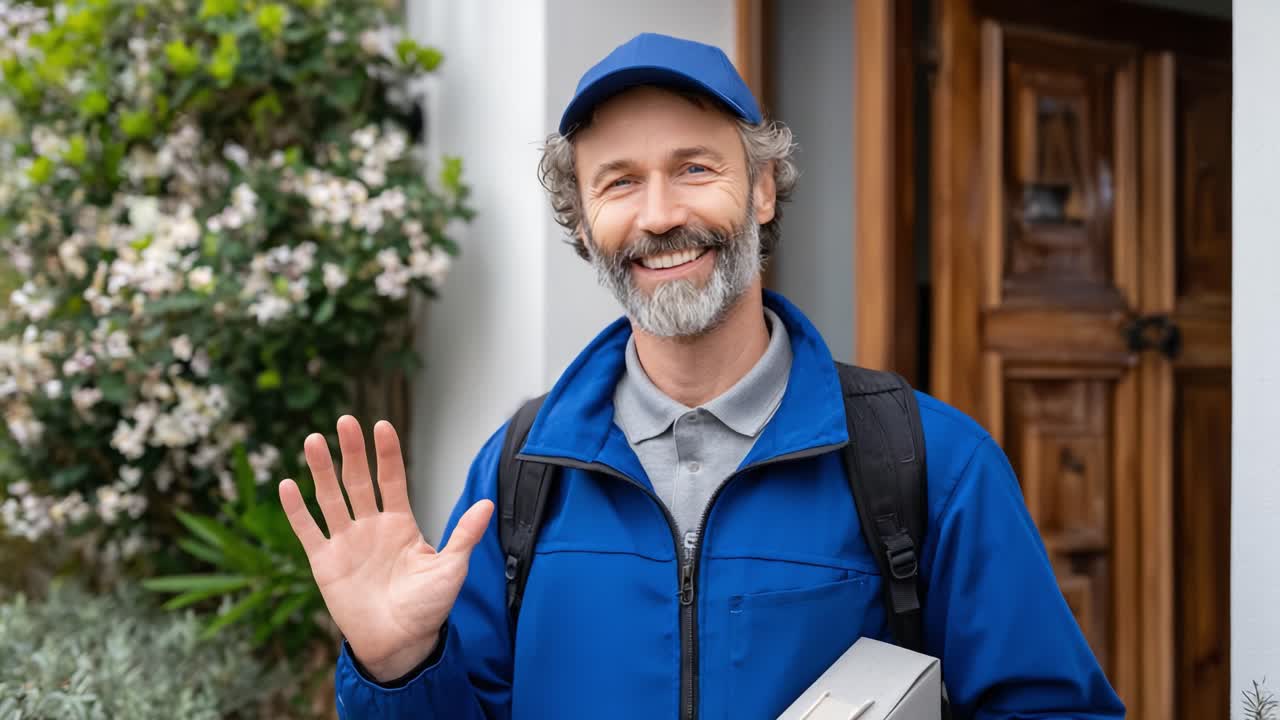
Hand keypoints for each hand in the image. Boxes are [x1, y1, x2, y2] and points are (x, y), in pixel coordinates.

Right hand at [279, 415, 493, 681]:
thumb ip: (464, 534)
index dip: (387, 454)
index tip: (382, 426)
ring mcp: (346, 542)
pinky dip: (296, 510)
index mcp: (400, 523)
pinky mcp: (325, 562)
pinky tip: (287, 485)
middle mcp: (371, 526)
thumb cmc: (428, 607)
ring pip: (330, 498)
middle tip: (344, 421)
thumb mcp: (451, 568)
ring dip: (321, 470)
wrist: (401, 644)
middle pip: (358, 480)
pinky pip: (308, 531)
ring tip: (313, 440)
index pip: (392, 479)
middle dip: (352, 451)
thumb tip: (488, 503)